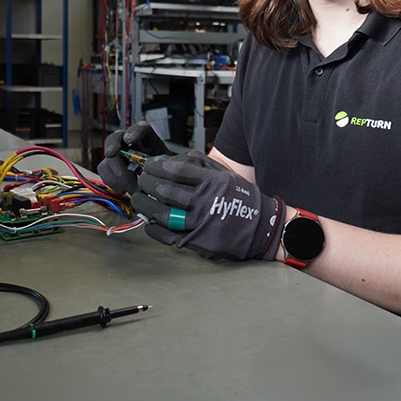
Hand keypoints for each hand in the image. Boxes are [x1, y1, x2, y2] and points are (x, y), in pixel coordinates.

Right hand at [96, 121, 170, 195]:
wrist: (161, 186)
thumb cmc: (166, 175)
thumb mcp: (168, 171)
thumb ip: (160, 169)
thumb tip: (147, 174)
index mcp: (149, 140)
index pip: (141, 129)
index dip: (134, 131)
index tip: (130, 139)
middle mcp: (131, 145)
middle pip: (116, 138)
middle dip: (113, 146)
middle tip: (113, 155)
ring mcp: (119, 157)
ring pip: (108, 159)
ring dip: (118, 175)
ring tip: (133, 187)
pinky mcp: (112, 169)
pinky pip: (105, 173)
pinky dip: (114, 183)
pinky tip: (125, 189)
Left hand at [131, 150, 281, 260]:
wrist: (262, 228)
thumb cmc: (242, 199)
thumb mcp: (226, 175)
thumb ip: (202, 165)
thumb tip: (173, 158)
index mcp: (212, 182)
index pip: (175, 170)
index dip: (156, 166)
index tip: (149, 165)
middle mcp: (204, 202)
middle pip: (164, 189)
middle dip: (146, 182)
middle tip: (141, 179)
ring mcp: (199, 224)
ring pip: (161, 212)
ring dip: (144, 204)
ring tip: (138, 198)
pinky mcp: (195, 241)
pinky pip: (165, 234)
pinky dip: (152, 227)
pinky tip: (149, 220)